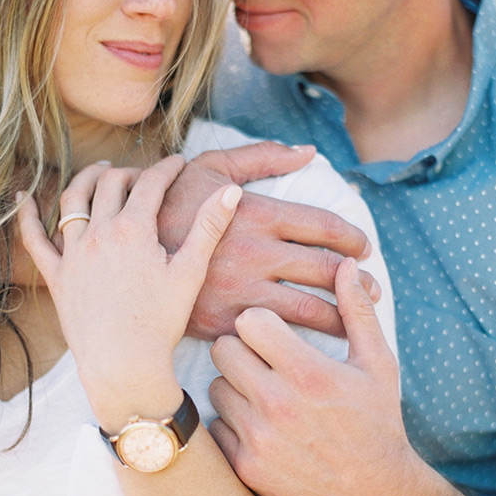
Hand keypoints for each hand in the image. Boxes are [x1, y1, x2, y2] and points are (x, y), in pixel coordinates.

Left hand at [17, 156, 240, 415]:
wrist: (123, 364)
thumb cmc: (160, 323)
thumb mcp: (190, 272)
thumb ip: (209, 227)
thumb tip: (231, 190)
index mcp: (134, 230)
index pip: (151, 183)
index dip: (167, 168)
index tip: (178, 163)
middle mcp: (98, 233)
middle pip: (111, 183)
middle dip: (129, 172)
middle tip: (143, 176)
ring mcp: (73, 253)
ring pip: (73, 199)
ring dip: (87, 179)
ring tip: (100, 172)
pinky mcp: (55, 276)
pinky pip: (33, 239)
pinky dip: (25, 215)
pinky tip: (21, 197)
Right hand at [158, 142, 377, 339]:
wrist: (120, 254)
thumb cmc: (168, 205)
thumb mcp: (210, 167)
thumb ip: (261, 156)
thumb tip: (308, 151)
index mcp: (257, 213)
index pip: (325, 227)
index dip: (352, 238)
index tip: (363, 248)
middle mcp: (256, 254)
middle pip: (326, 270)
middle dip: (358, 282)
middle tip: (375, 289)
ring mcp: (240, 291)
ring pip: (308, 310)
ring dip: (341, 317)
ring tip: (357, 322)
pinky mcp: (224, 322)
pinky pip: (272, 335)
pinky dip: (298, 341)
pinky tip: (312, 345)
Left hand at [208, 257, 408, 495]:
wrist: (376, 493)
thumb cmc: (378, 421)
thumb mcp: (377, 364)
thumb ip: (357, 311)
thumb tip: (347, 264)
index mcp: (308, 373)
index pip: (249, 322)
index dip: (258, 322)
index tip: (270, 332)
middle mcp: (279, 404)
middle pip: (224, 351)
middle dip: (240, 350)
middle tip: (259, 361)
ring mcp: (259, 439)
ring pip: (217, 389)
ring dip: (234, 388)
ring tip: (262, 395)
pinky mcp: (247, 467)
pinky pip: (216, 428)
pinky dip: (231, 426)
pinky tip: (259, 427)